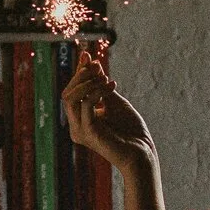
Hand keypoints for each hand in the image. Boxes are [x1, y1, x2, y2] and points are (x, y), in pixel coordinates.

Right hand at [62, 42, 156, 178]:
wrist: (142, 153)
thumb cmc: (131, 131)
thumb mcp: (115, 102)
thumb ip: (102, 87)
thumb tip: (92, 65)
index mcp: (81, 119)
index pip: (73, 92)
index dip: (78, 73)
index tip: (87, 55)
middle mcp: (76, 125)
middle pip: (67, 93)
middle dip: (81, 75)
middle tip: (97, 66)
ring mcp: (80, 130)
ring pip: (70, 98)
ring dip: (87, 82)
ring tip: (105, 78)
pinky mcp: (88, 132)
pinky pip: (85, 104)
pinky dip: (97, 91)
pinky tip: (111, 86)